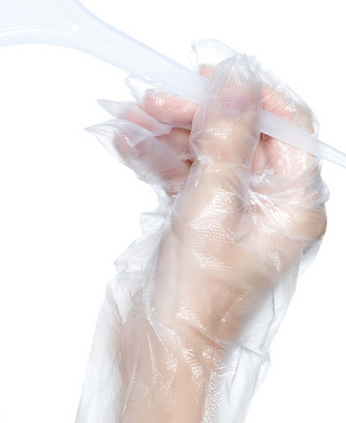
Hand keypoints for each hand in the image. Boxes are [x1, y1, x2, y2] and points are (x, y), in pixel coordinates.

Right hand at [71, 43, 327, 422]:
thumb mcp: (209, 212)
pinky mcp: (199, 218)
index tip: (209, 74)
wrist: (160, 348)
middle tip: (152, 101)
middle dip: (194, 113)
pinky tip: (128, 144)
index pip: (287, 127)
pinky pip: (180, 171)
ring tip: (131, 119)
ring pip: (204, 148)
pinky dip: (154, 156)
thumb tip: (236, 86)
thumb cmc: (197, 303)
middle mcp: (269, 205)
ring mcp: (232, 210)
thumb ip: (223, 144)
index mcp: (294, 206)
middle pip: (238, 133)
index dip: (251, 93)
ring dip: (166, 131)